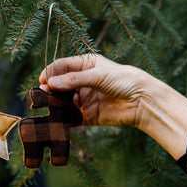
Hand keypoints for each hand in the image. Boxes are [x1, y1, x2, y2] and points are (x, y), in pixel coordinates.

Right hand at [39, 54, 186, 159]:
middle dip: (50, 89)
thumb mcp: (99, 75)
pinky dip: (63, 120)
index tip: (43, 80)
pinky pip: (71, 118)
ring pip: (63, 102)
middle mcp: (84, 82)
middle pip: (60, 85)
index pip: (63, 66)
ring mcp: (85, 99)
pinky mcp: (88, 116)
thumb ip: (74, 80)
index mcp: (87, 65)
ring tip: (47, 108)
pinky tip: (56, 120)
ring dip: (55, 105)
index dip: (51, 72)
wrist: (144, 101)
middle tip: (42, 95)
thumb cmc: (125, 80)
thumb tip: (50, 84)